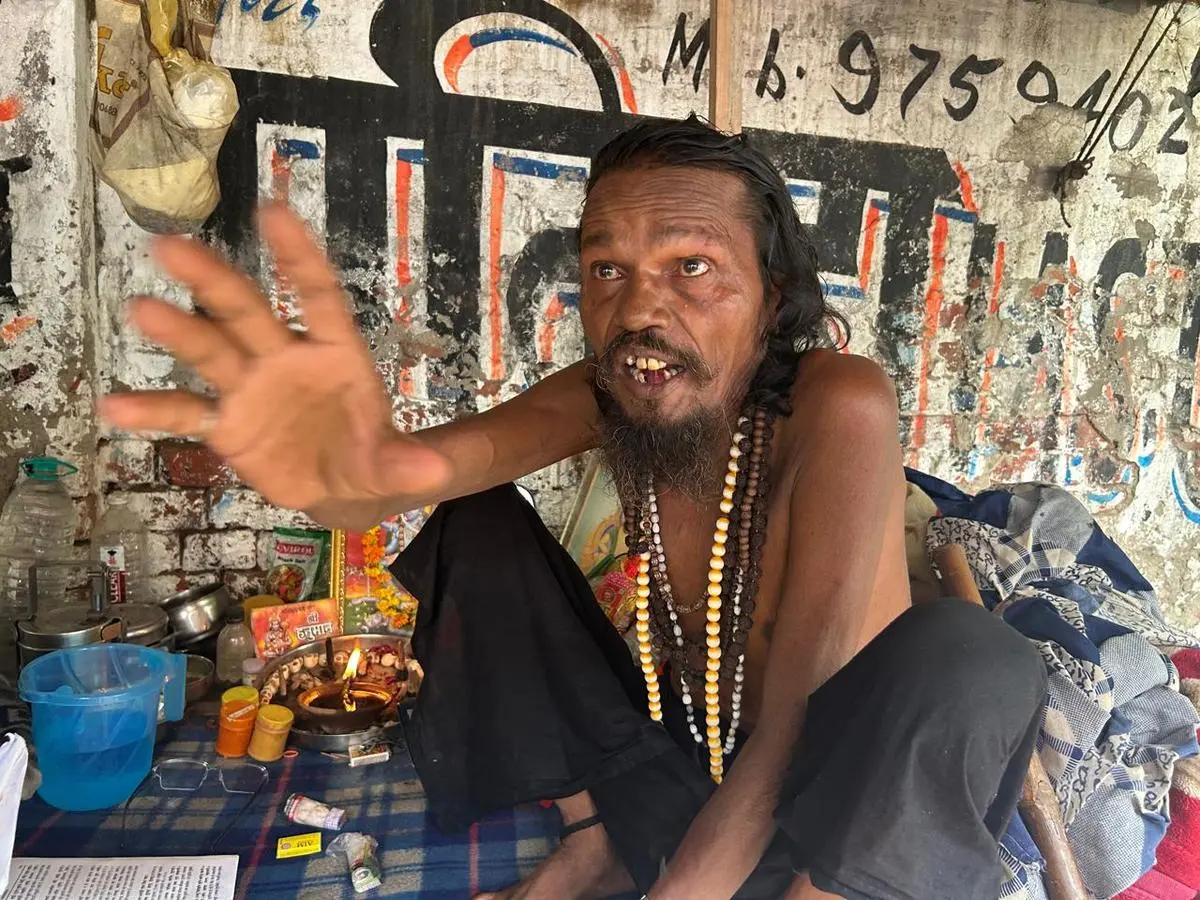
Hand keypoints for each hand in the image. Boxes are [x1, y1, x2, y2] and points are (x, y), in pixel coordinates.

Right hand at [100, 204, 452, 516]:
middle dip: (214, 280)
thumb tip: (435, 475)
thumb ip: (408, 465)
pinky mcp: (226, 423)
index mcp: (335, 351)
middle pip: (248, 311)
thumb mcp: (394, 463)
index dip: (299, 256)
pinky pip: (186, 412)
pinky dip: (154, 411)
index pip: (318, 295)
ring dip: (178, 331)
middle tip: (171, 245)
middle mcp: (286, 357)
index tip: (272, 211)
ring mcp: (251, 387)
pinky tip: (115, 407)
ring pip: (211, 350)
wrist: (343, 485)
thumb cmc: (369, 453)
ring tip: (139, 309)